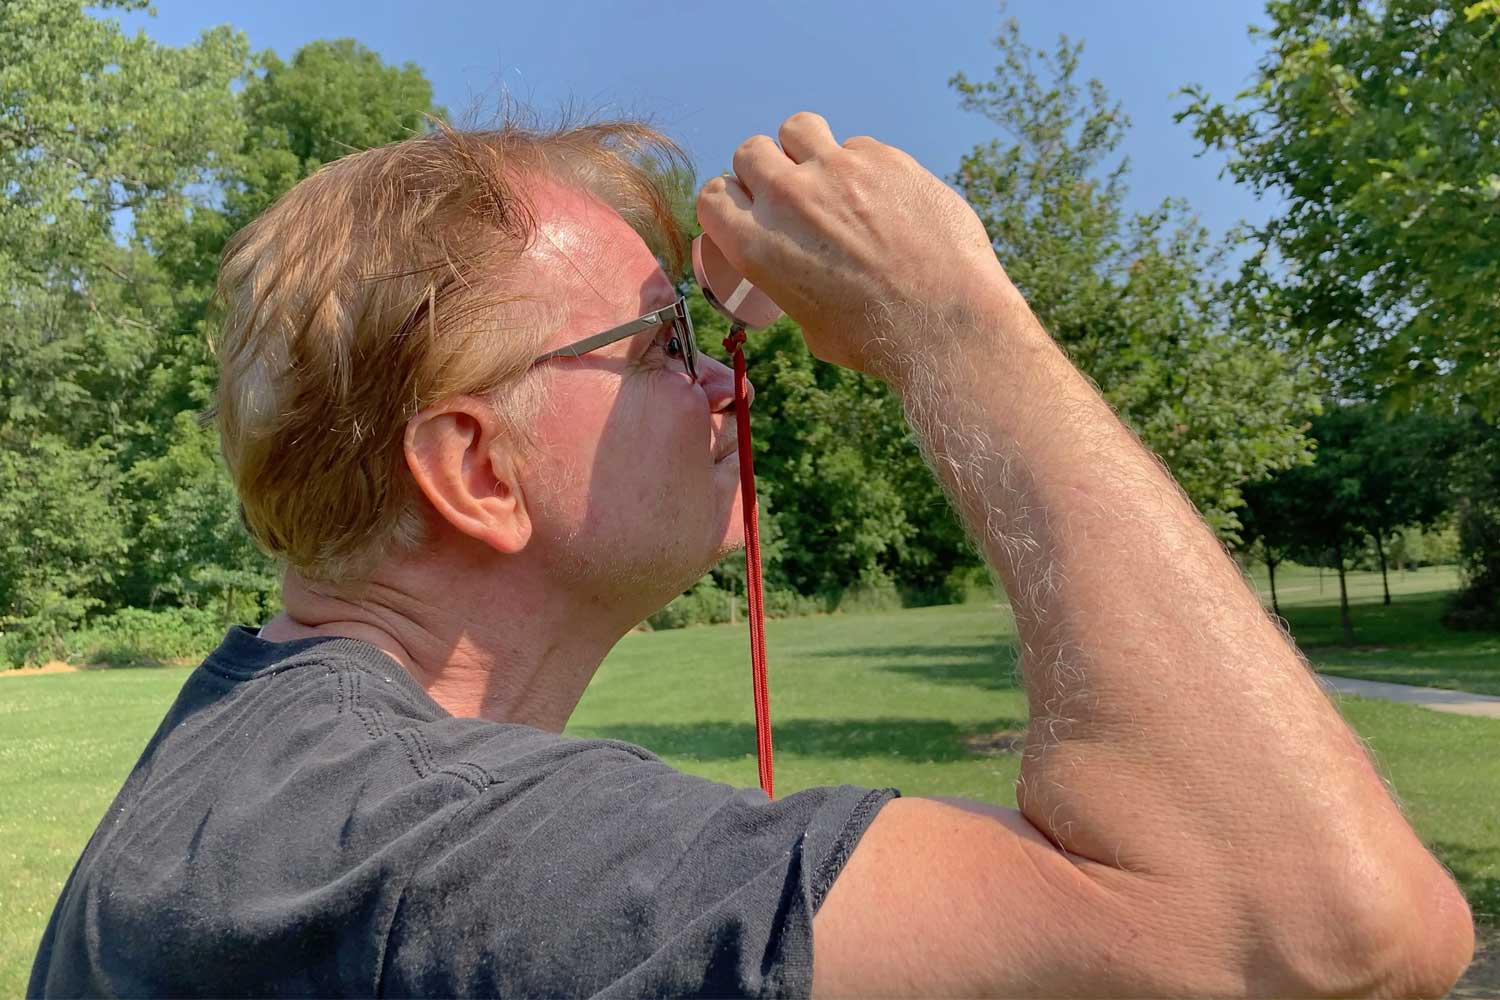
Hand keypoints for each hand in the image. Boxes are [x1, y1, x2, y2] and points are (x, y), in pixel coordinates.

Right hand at [696, 112, 1008, 377]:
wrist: (944, 323)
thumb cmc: (877, 339)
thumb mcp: (810, 324)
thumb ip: (791, 283)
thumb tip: (799, 272)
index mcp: (758, 246)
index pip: (713, 195)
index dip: (730, 201)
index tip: (749, 209)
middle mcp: (789, 199)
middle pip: (750, 152)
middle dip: (765, 168)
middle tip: (791, 191)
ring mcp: (838, 170)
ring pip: (798, 127)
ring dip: (806, 147)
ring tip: (829, 174)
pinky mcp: (884, 158)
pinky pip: (858, 144)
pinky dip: (863, 164)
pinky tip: (884, 194)